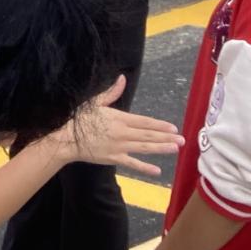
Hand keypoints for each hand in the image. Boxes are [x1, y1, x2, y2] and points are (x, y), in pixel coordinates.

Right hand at [58, 75, 182, 174]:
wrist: (68, 138)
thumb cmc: (81, 118)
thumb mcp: (96, 102)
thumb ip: (112, 92)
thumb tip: (122, 78)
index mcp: (119, 118)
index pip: (145, 121)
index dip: (160, 125)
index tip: (173, 127)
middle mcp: (122, 133)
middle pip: (148, 134)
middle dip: (166, 137)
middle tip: (182, 140)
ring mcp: (119, 147)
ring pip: (144, 148)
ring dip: (161, 148)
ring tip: (175, 149)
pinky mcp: (113, 158)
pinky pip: (132, 163)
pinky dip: (145, 168)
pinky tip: (157, 170)